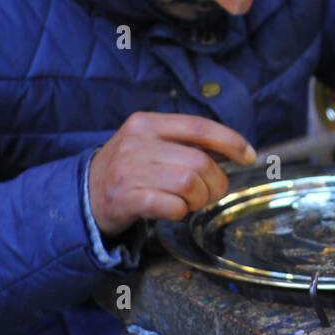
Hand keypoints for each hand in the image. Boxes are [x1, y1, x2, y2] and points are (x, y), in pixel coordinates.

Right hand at [88, 112, 255, 236]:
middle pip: (199, 161)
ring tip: (191, 202)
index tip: (248, 156)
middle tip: (211, 192)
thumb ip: (187, 143)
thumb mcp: (152, 143)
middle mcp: (137, 142)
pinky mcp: (124, 198)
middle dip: (216, 182)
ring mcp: (129, 171)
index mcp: (148, 123)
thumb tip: (234, 150)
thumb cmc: (130, 168)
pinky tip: (174, 209)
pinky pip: (171, 206)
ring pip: (188, 183)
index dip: (230, 141)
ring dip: (199, 198)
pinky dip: (181, 211)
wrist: (86, 194)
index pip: (199, 127)